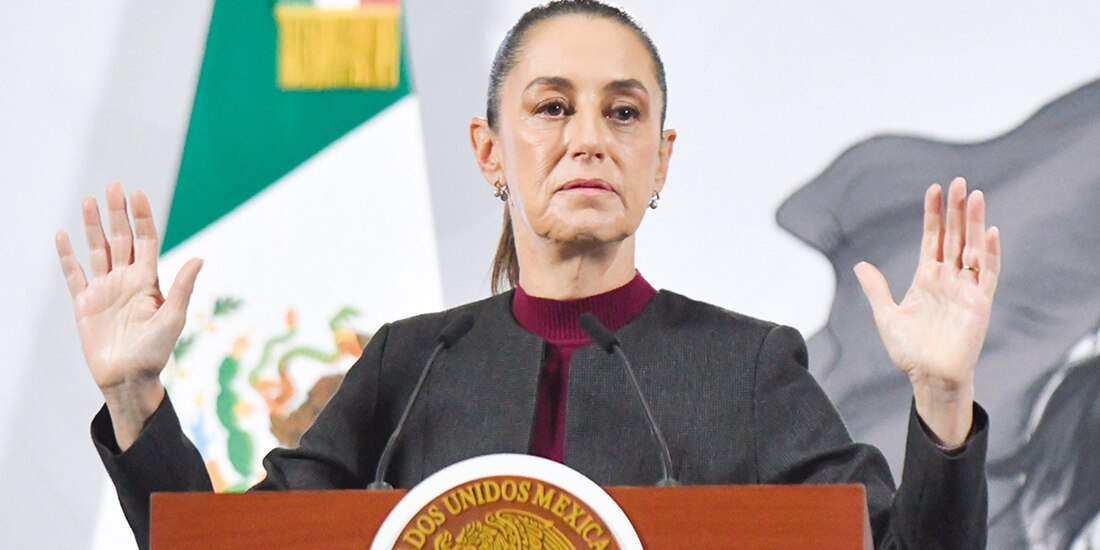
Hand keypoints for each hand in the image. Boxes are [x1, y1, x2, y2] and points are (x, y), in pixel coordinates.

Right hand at [55, 182, 202, 448]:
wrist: (128, 379)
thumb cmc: (155, 353)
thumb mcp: (172, 319)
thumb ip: (182, 288)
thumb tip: (199, 258)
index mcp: (148, 280)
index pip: (145, 240)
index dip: (141, 217)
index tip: (136, 193)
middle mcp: (126, 280)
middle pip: (120, 238)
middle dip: (117, 212)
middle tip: (112, 185)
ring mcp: (104, 290)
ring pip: (97, 249)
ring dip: (92, 226)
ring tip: (88, 200)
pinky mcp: (85, 303)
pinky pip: (74, 274)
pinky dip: (68, 256)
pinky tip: (63, 235)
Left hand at [854, 177, 999, 445]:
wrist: (928, 377)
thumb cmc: (909, 351)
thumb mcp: (886, 315)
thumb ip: (877, 289)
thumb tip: (860, 265)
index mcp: (926, 279)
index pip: (932, 239)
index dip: (933, 215)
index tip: (933, 190)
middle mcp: (948, 280)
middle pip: (954, 238)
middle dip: (955, 211)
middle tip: (957, 182)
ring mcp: (965, 290)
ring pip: (972, 249)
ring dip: (974, 223)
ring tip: (974, 196)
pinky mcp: (979, 304)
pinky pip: (987, 274)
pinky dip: (989, 254)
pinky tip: (988, 231)